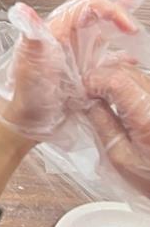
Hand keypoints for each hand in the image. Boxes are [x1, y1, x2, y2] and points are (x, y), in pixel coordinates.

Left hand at [0, 0, 140, 142]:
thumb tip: (23, 10)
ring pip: (104, 25)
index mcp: (59, 27)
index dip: (113, 9)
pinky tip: (133, 50)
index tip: (129, 27)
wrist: (28, 121)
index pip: (91, 5)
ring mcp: (79, 53)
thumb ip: (31, 35)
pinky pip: (109, 54)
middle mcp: (70, 36)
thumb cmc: (27, 92)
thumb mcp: (30, 63)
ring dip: (119, 11)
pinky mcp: (86, 72)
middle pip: (95, 4)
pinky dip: (123, 49)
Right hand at [85, 66, 149, 196]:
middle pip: (124, 69)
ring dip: (114, 78)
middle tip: (88, 95)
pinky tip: (119, 98)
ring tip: (103, 98)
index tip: (82, 92)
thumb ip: (101, 123)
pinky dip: (127, 84)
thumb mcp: (119, 156)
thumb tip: (86, 100)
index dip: (93, 80)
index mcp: (146, 115)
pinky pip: (143, 80)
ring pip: (134, 71)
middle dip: (101, 77)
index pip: (115, 78)